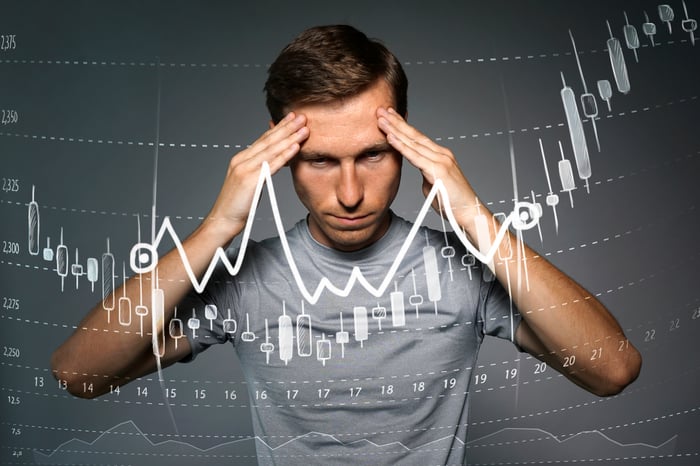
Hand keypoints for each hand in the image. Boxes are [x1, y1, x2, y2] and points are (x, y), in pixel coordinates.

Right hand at [205, 112, 308, 241]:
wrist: (223, 220)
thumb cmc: (237, 205)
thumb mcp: (250, 183)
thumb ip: (260, 170)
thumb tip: (277, 162)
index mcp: (242, 159)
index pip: (263, 139)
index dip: (279, 127)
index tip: (292, 118)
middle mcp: (242, 160)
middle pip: (268, 140)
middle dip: (287, 127)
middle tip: (302, 116)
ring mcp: (245, 168)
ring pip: (271, 149)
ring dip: (290, 137)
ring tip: (304, 128)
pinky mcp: (250, 179)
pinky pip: (271, 165)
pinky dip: (285, 154)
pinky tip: (296, 147)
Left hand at [377, 107, 478, 226]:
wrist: (469, 213)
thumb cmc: (453, 203)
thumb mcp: (434, 185)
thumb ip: (425, 175)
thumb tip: (419, 173)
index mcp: (440, 155)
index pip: (417, 137)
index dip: (402, 125)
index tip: (389, 116)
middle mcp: (441, 154)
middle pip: (414, 135)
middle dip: (396, 121)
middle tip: (380, 109)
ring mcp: (441, 160)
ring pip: (413, 142)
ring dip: (395, 130)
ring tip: (381, 119)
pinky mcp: (438, 170)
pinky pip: (415, 156)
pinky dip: (401, 146)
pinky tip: (390, 138)